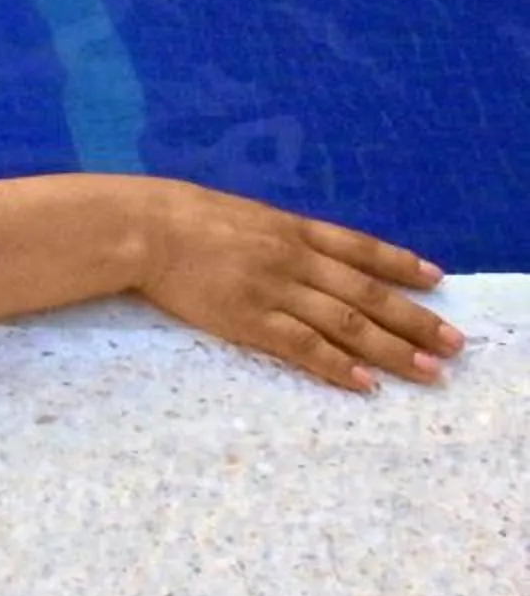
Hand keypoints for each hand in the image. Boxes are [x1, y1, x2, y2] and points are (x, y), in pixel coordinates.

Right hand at [132, 179, 463, 393]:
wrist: (142, 228)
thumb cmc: (180, 215)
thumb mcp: (240, 212)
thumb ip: (275, 233)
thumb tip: (302, 247)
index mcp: (290, 229)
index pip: (359, 248)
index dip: (400, 264)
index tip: (437, 280)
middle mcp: (293, 259)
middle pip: (367, 293)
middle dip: (415, 320)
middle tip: (453, 344)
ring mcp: (274, 290)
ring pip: (347, 323)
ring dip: (392, 351)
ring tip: (428, 372)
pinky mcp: (249, 319)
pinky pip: (303, 346)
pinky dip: (337, 366)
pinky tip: (365, 382)